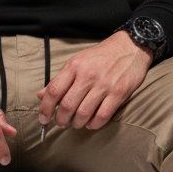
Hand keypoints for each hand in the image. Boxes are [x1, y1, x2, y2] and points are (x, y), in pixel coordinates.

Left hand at [36, 32, 152, 131]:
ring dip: (76, 123)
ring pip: (83, 113)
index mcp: (74, 66)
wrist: (131, 47)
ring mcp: (104, 85)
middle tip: (61, 123)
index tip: (43, 118)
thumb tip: (41, 95)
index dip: (45, 108)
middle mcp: (87, 75)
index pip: (54, 91)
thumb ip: (59, 79)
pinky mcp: (119, 93)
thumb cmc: (102, 56)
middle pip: (67, 105)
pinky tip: (91, 123)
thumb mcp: (77, 62)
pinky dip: (94, 124)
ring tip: (76, 123)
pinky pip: (102, 116)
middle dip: (60, 119)